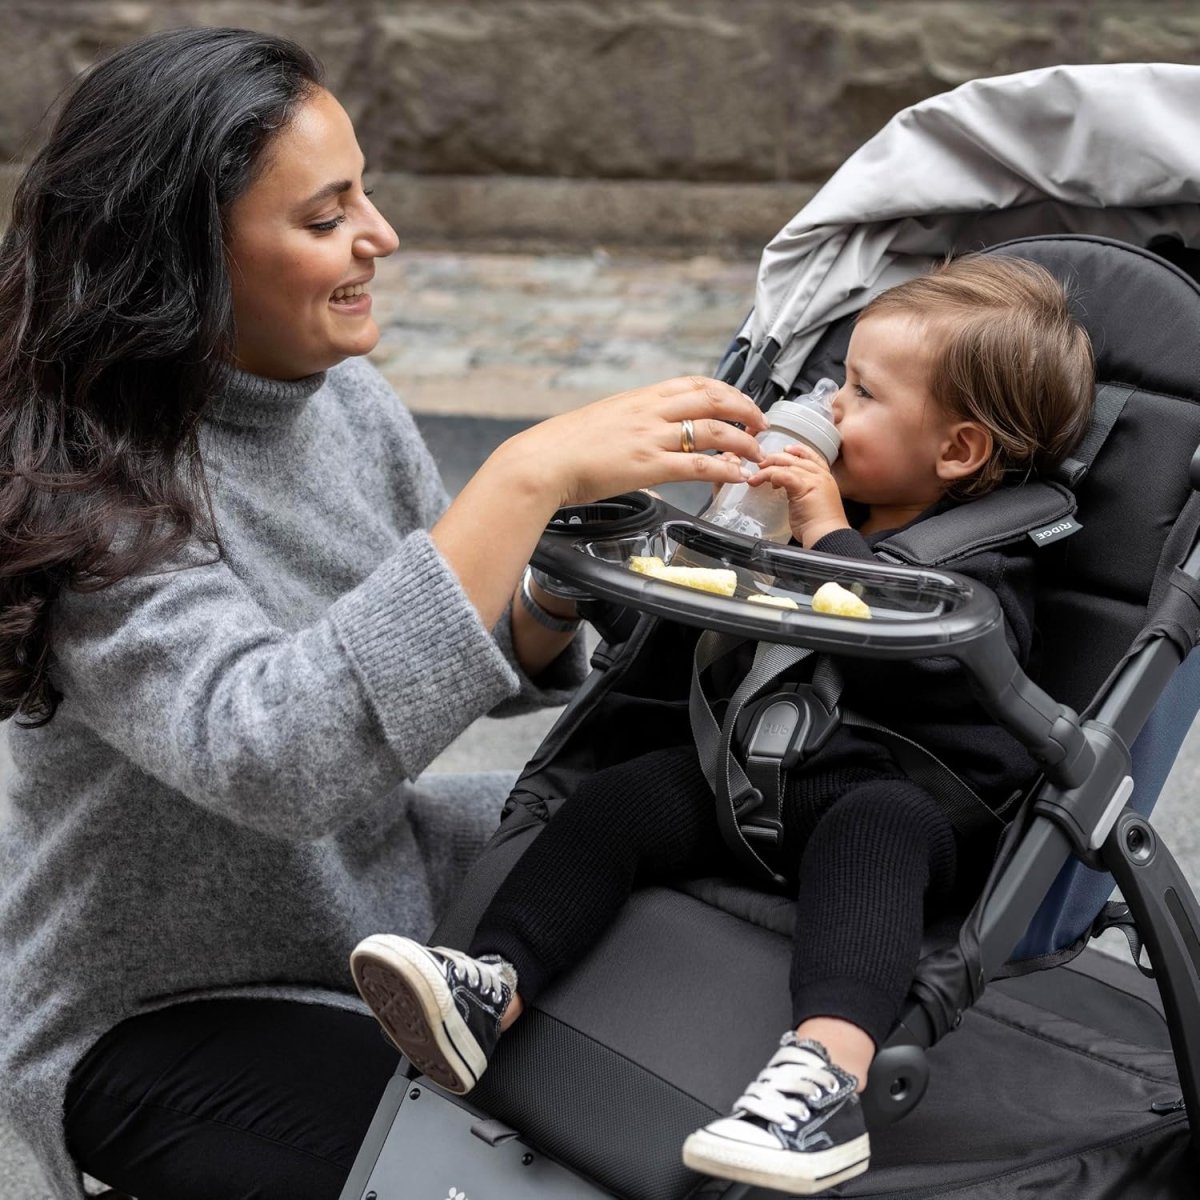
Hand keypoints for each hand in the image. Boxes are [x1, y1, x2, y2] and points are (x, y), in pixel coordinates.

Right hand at [494, 376, 767, 509]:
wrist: (541, 462)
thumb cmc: (563, 448)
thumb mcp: (602, 425)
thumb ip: (630, 430)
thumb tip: (644, 448)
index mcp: (639, 398)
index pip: (694, 383)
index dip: (726, 391)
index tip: (740, 401)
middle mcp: (649, 412)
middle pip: (712, 399)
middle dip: (744, 409)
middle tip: (760, 424)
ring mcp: (651, 437)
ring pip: (713, 430)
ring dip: (742, 442)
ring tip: (756, 454)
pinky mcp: (649, 465)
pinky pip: (699, 465)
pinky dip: (725, 469)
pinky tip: (737, 476)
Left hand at [747, 445, 848, 547]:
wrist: (827, 536)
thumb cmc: (819, 526)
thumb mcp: (811, 503)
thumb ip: (801, 491)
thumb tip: (784, 488)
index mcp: (825, 478)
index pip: (810, 456)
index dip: (797, 450)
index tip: (785, 449)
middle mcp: (821, 475)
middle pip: (795, 458)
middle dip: (776, 459)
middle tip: (761, 464)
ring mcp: (814, 480)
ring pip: (787, 465)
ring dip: (768, 468)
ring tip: (756, 476)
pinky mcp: (804, 487)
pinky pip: (782, 475)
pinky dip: (769, 476)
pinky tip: (760, 481)